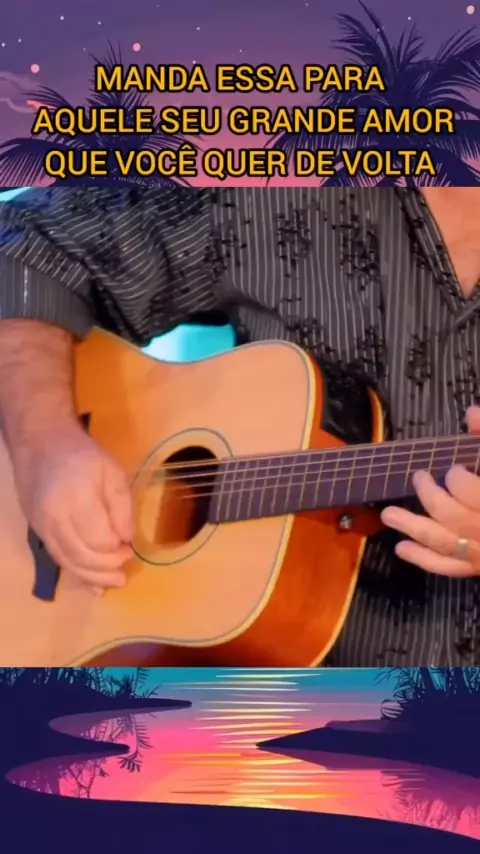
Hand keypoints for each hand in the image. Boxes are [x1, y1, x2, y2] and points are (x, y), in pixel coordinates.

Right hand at [12, 422, 133, 590]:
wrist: (41, 444)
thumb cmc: (82, 455)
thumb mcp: (112, 472)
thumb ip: (122, 507)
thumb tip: (127, 539)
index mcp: (77, 498)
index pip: (100, 540)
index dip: (117, 549)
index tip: (130, 547)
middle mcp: (55, 517)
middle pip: (82, 556)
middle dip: (107, 568)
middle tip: (126, 568)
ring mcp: (42, 526)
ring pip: (68, 562)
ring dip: (93, 577)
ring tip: (114, 582)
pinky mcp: (37, 531)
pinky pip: (57, 558)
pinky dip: (76, 573)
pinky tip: (92, 583)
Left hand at [380, 407, 479, 576]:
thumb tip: (471, 413)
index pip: (467, 490)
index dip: (456, 477)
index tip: (455, 467)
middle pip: (451, 516)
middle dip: (429, 495)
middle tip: (419, 477)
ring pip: (444, 543)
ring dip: (413, 527)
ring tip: (389, 514)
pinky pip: (450, 568)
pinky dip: (424, 559)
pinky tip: (402, 548)